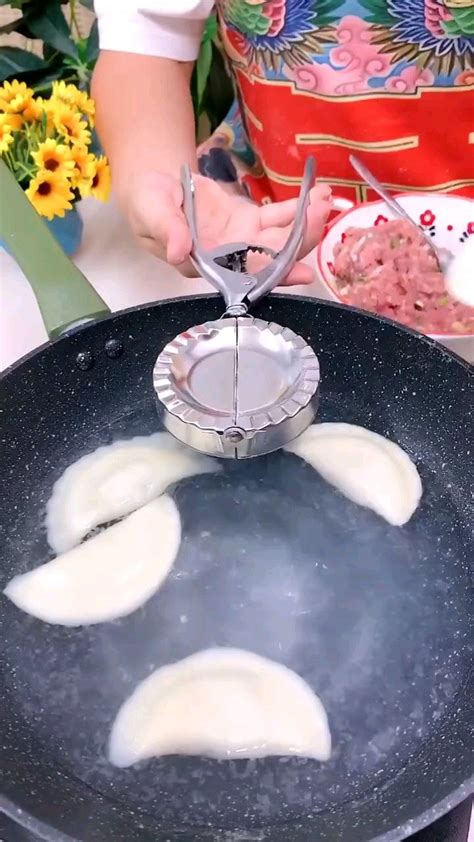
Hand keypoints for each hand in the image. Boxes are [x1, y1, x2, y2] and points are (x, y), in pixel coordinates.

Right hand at [126, 171, 331, 284]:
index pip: (243, 277)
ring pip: (280, 241)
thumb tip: (182, 252)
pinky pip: (278, 219)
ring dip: (305, 225)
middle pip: (271, 260)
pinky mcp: (250, 222)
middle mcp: (230, 261)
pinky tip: (316, 196)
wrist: (155, 186)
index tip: (300, 272)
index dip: (272, 276)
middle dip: (299, 243)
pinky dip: (298, 210)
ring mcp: (243, 242)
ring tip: (324, 201)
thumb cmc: (147, 202)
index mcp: (205, 266)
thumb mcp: (150, 211)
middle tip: (320, 218)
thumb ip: (166, 229)